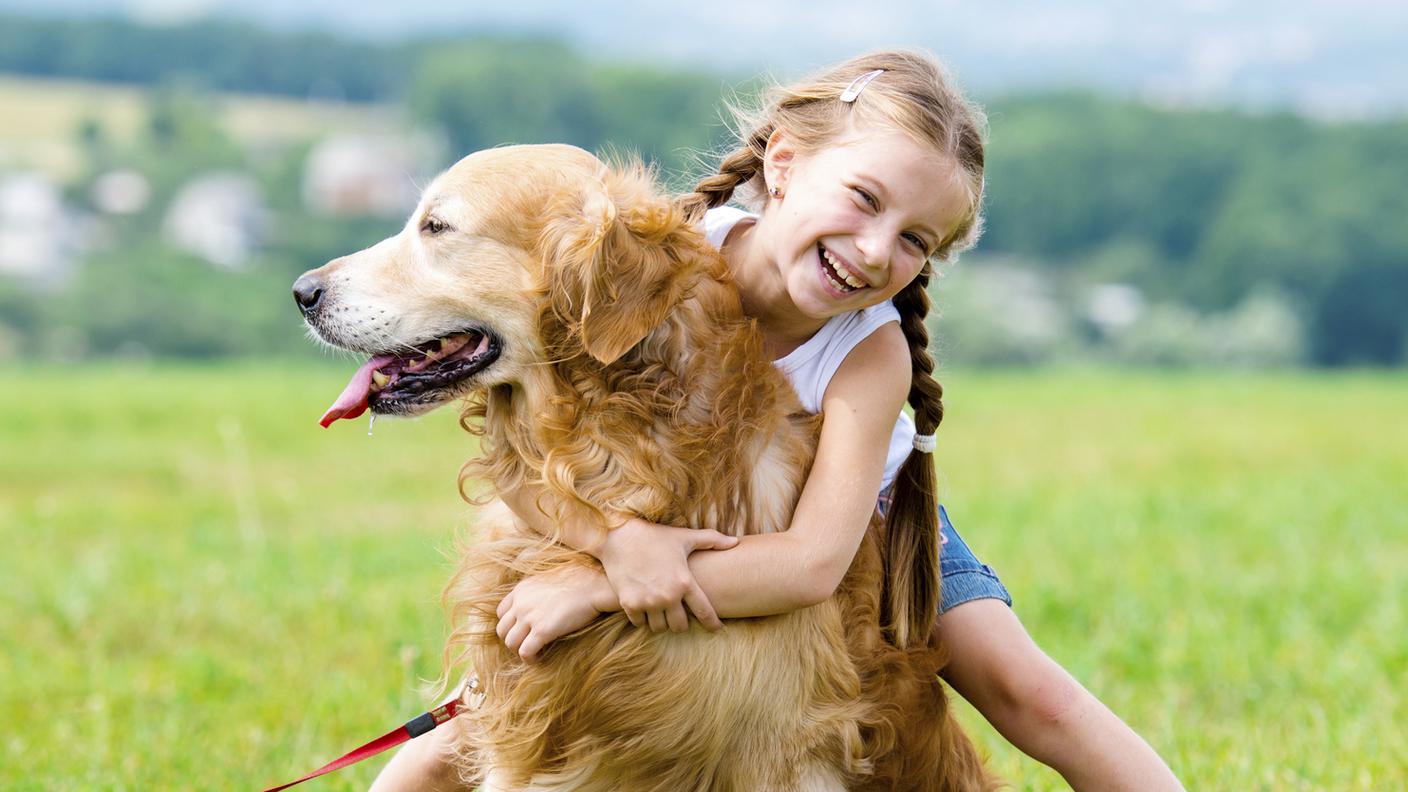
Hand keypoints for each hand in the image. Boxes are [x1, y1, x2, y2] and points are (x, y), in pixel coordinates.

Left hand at [496, 564, 616, 662]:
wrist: (594, 585)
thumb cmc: (580, 582)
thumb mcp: (549, 580)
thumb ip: (537, 592)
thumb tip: (540, 605)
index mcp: (521, 589)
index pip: (501, 612)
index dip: (510, 625)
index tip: (522, 631)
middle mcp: (521, 603)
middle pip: (502, 630)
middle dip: (513, 640)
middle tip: (527, 645)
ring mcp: (529, 617)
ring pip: (510, 643)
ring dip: (520, 651)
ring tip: (534, 653)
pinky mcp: (542, 630)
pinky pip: (525, 652)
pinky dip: (530, 659)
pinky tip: (540, 658)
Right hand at [597, 518, 737, 633]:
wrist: (619, 536)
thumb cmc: (655, 536)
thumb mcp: (684, 537)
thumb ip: (711, 540)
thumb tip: (736, 542)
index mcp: (684, 582)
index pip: (704, 611)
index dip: (712, 623)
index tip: (716, 629)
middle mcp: (667, 595)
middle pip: (680, 626)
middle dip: (681, 623)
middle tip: (679, 616)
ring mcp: (647, 601)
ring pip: (659, 628)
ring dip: (661, 622)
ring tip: (661, 613)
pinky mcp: (629, 604)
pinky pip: (640, 624)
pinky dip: (642, 619)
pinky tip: (644, 609)